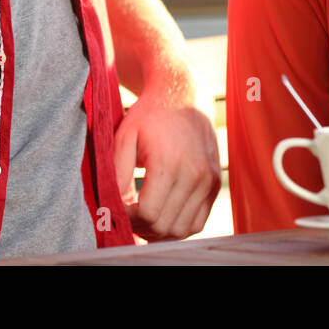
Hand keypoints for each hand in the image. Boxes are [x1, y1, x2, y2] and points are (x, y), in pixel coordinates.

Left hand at [113, 89, 220, 240]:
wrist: (184, 96)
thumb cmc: (149, 116)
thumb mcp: (125, 137)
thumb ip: (116, 174)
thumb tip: (113, 207)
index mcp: (169, 163)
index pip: (148, 213)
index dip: (128, 218)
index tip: (118, 208)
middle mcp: (195, 174)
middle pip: (165, 226)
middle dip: (141, 227)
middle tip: (127, 215)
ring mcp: (209, 181)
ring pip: (182, 230)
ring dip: (159, 232)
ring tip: (143, 219)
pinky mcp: (215, 184)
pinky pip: (198, 223)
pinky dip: (178, 227)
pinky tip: (162, 215)